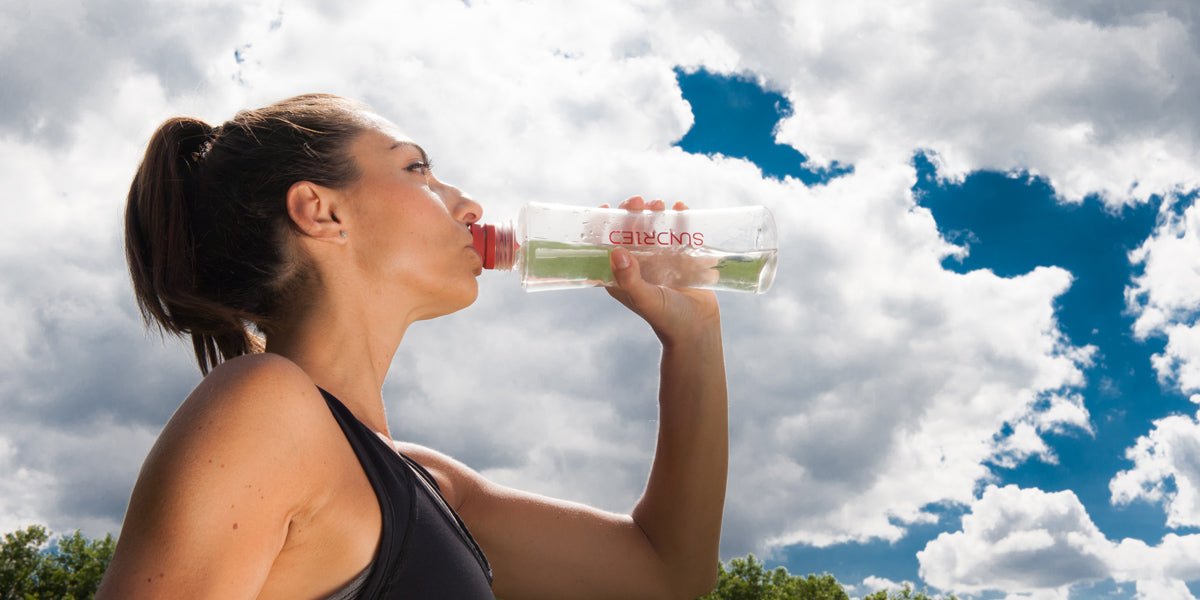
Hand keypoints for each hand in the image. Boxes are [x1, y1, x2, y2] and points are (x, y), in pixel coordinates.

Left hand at [602, 196, 721, 345]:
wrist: (698, 330)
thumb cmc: (668, 320)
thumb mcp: (646, 299)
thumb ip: (630, 279)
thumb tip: (616, 252)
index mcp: (621, 276)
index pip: (608, 245)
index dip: (604, 226)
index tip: (606, 207)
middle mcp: (639, 266)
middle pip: (631, 232)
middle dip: (633, 213)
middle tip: (639, 201)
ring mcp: (660, 261)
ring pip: (654, 229)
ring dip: (655, 213)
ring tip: (660, 204)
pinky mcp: (681, 259)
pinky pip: (678, 233)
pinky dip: (678, 219)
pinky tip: (680, 207)